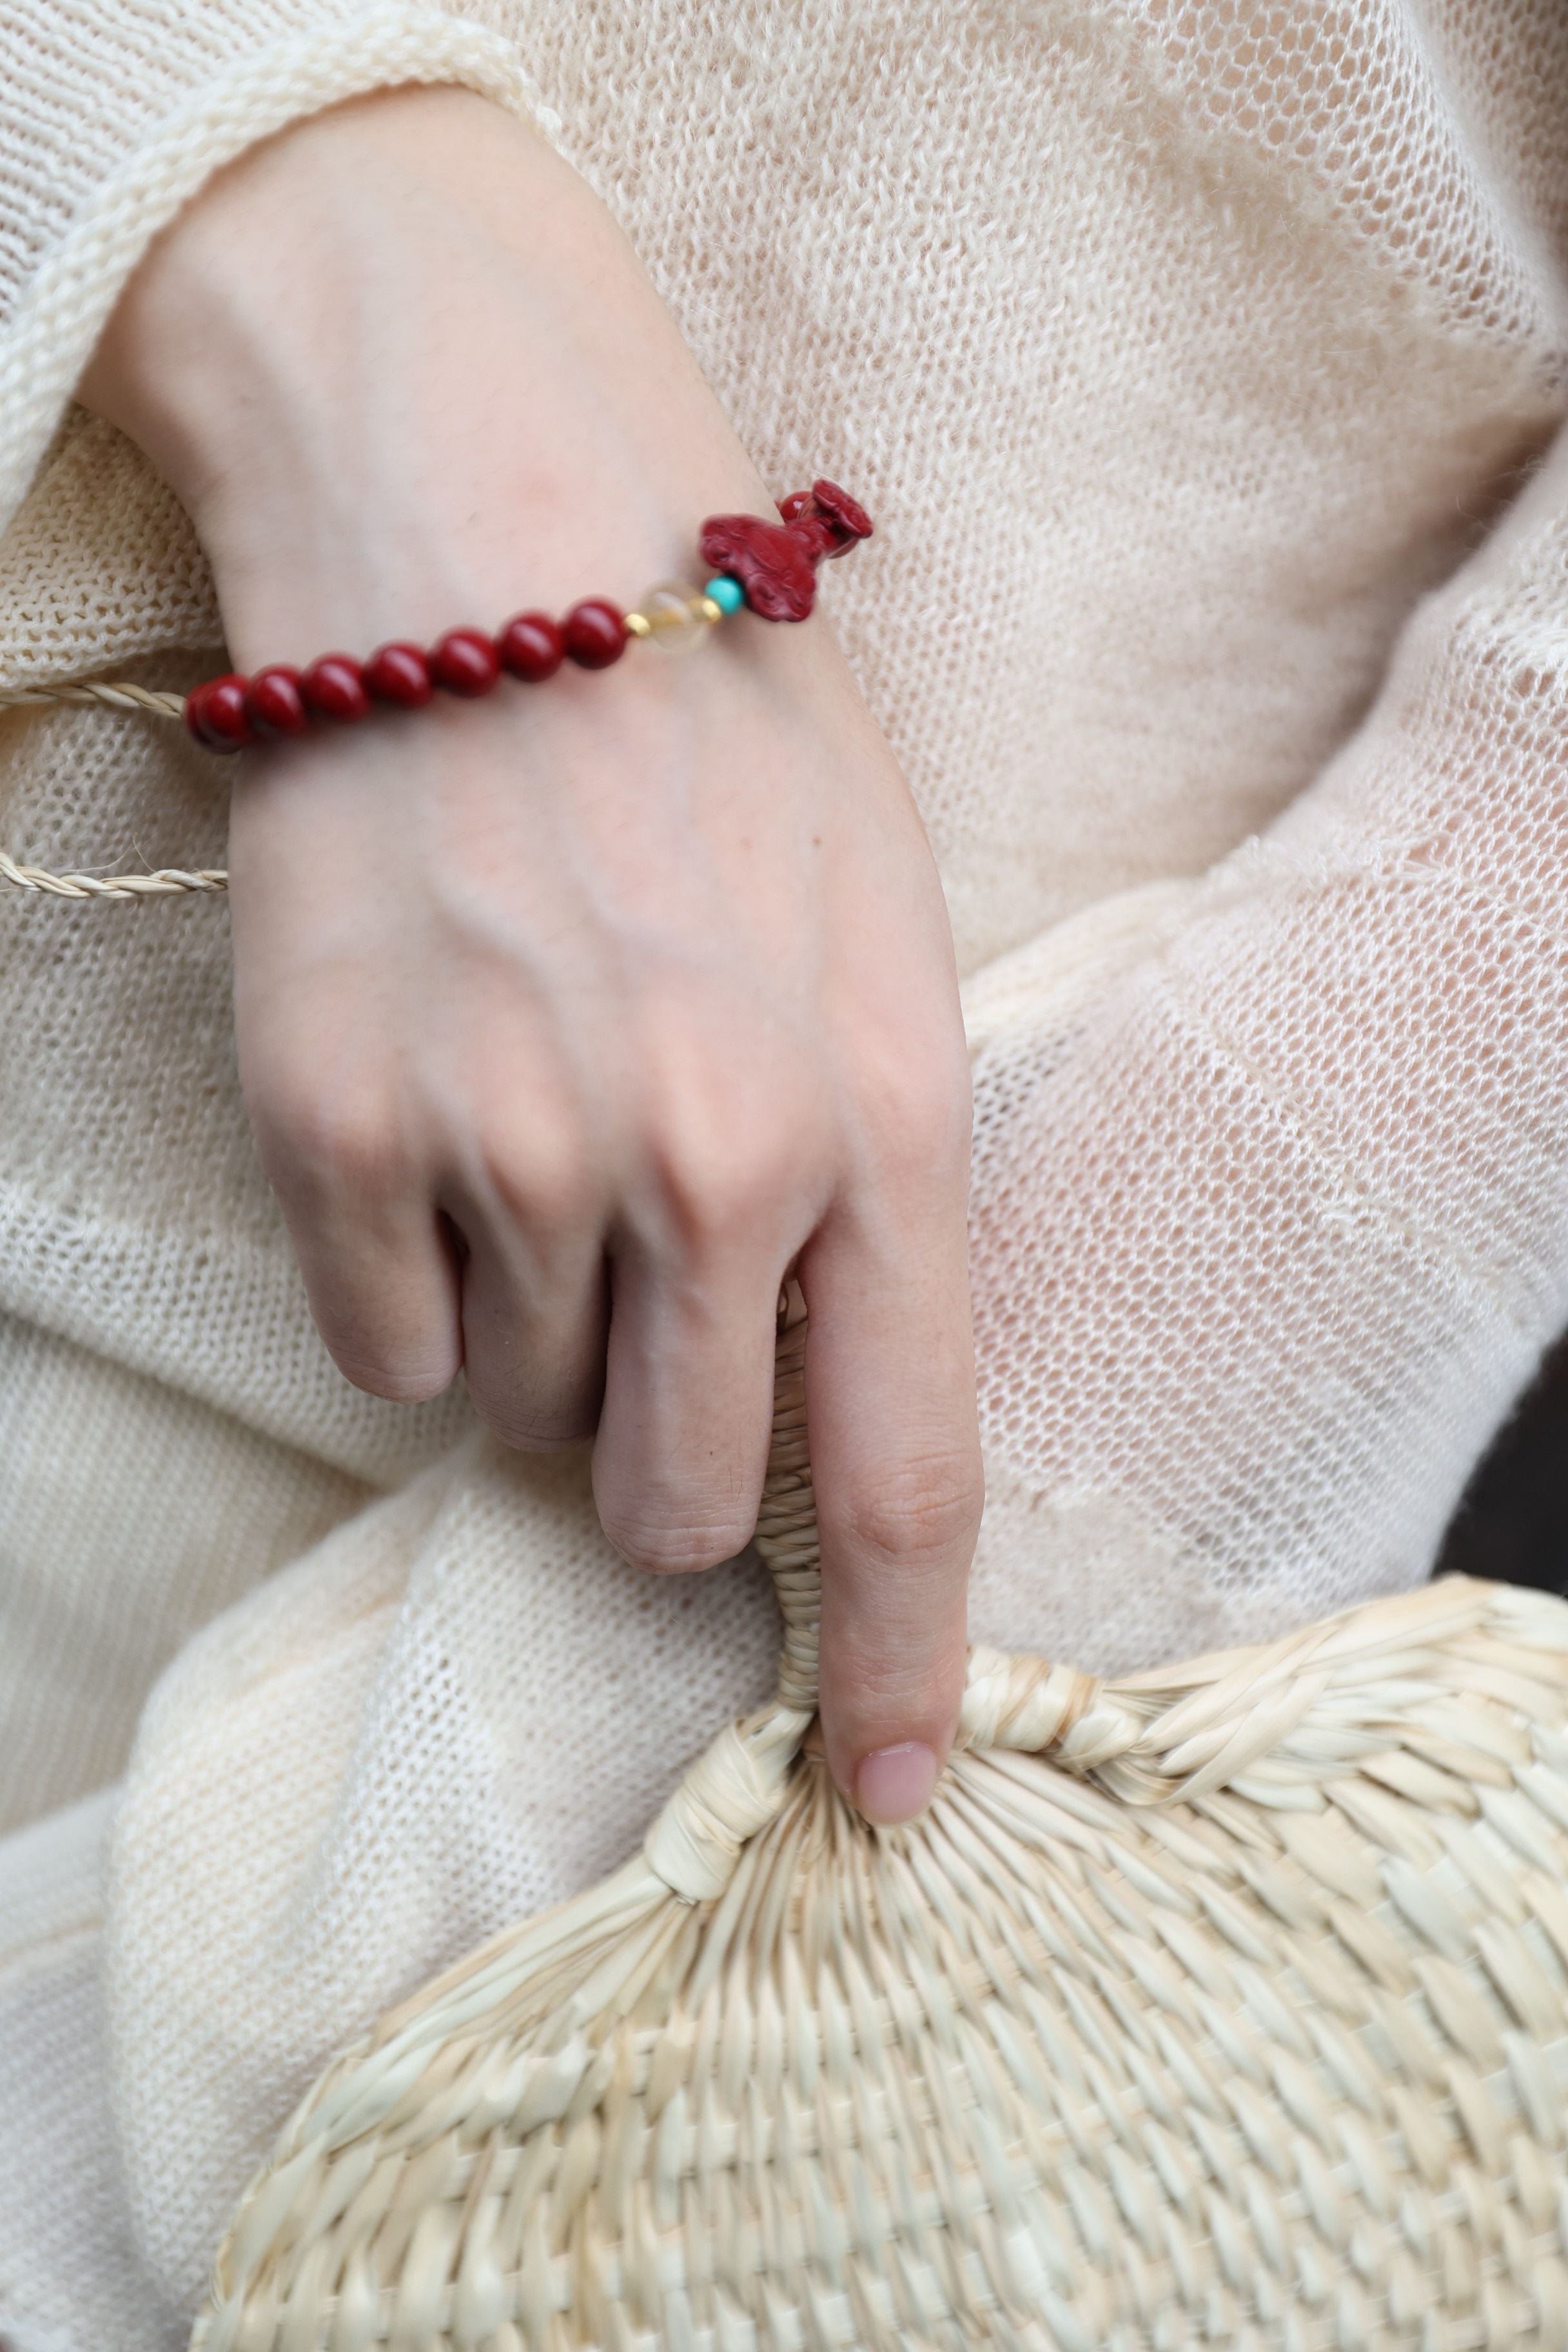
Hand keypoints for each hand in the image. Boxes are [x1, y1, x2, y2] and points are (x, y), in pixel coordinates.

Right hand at [80, 87, 981, 1821]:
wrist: (491, 534)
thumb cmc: (726, 727)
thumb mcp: (886, 935)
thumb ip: (881, 1173)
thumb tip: (814, 1379)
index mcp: (878, 1120)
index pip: (903, 1474)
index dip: (903, 1668)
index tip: (890, 1796)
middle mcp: (698, 1166)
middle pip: (676, 1500)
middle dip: (665, 1467)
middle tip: (648, 1327)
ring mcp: (503, 1156)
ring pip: (517, 1418)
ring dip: (536, 1336)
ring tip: (534, 1135)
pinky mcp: (334, 1129)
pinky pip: (377, 1349)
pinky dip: (412, 1290)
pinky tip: (433, 1130)